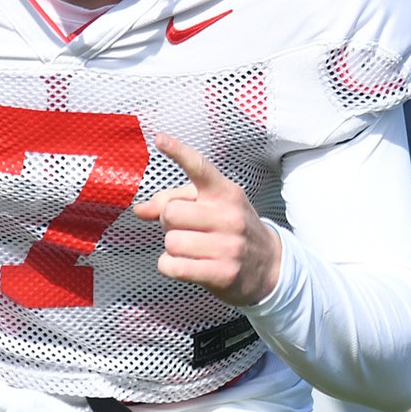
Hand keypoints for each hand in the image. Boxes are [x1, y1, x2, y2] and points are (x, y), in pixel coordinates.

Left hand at [132, 133, 281, 306]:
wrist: (271, 265)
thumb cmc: (232, 230)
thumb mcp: (212, 206)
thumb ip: (173, 201)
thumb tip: (140, 209)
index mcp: (225, 192)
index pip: (200, 167)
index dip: (178, 152)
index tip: (159, 138)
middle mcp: (229, 216)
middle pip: (171, 212)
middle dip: (169, 222)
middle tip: (185, 228)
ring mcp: (228, 246)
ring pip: (171, 241)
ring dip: (173, 247)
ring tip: (191, 248)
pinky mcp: (223, 273)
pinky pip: (173, 266)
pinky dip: (170, 266)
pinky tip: (184, 264)